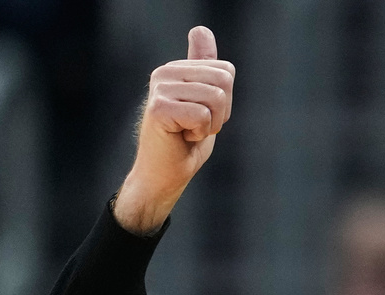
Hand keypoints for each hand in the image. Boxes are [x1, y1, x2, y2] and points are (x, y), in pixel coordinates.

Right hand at [114, 26, 234, 232]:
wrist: (164, 176)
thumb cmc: (184, 144)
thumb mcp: (204, 101)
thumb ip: (204, 68)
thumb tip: (200, 29)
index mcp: (175, 68)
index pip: (226, 71)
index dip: (225, 102)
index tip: (203, 117)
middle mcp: (164, 73)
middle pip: (224, 81)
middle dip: (221, 112)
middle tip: (197, 127)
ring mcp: (159, 89)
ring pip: (215, 98)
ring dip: (210, 124)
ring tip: (188, 132)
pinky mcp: (158, 109)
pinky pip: (202, 115)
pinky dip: (199, 133)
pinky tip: (181, 138)